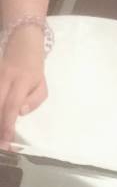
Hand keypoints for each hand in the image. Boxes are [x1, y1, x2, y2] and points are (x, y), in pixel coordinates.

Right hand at [0, 26, 47, 143]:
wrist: (23, 42)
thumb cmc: (34, 68)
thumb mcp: (42, 84)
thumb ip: (35, 100)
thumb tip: (20, 113)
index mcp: (22, 81)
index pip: (12, 106)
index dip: (8, 125)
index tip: (6, 142)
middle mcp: (5, 78)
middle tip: (0, 145)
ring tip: (0, 136)